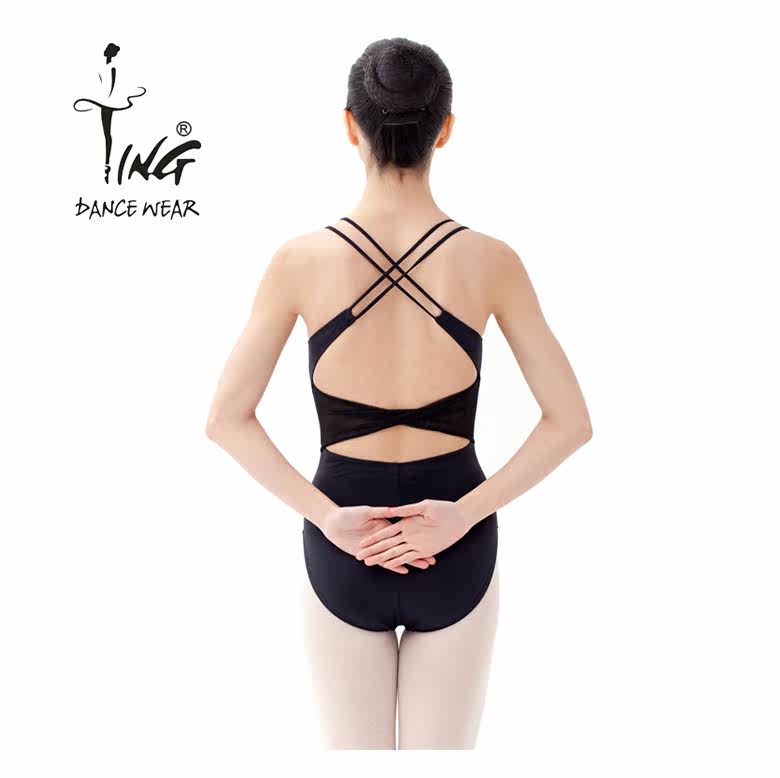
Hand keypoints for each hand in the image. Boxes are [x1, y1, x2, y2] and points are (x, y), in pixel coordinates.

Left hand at [321, 505, 435, 573]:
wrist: (332, 523)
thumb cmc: (349, 514)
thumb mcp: (366, 511)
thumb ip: (381, 512)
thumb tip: (395, 509)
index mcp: (385, 525)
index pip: (404, 532)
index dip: (417, 536)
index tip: (430, 540)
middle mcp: (384, 537)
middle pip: (404, 546)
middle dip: (418, 552)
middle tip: (432, 559)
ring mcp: (378, 547)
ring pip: (397, 556)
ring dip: (411, 561)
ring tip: (424, 566)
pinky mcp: (370, 555)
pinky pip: (385, 562)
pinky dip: (394, 566)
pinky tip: (405, 570)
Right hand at [355, 499, 472, 569]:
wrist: (459, 517)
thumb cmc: (443, 508)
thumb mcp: (424, 507)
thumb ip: (407, 510)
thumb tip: (392, 510)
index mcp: (405, 523)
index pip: (385, 532)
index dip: (373, 538)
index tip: (361, 542)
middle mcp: (408, 534)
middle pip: (387, 544)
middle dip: (373, 550)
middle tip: (359, 557)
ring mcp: (416, 543)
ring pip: (395, 552)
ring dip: (383, 558)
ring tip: (369, 564)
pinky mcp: (425, 549)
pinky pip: (410, 557)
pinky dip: (400, 562)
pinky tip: (391, 566)